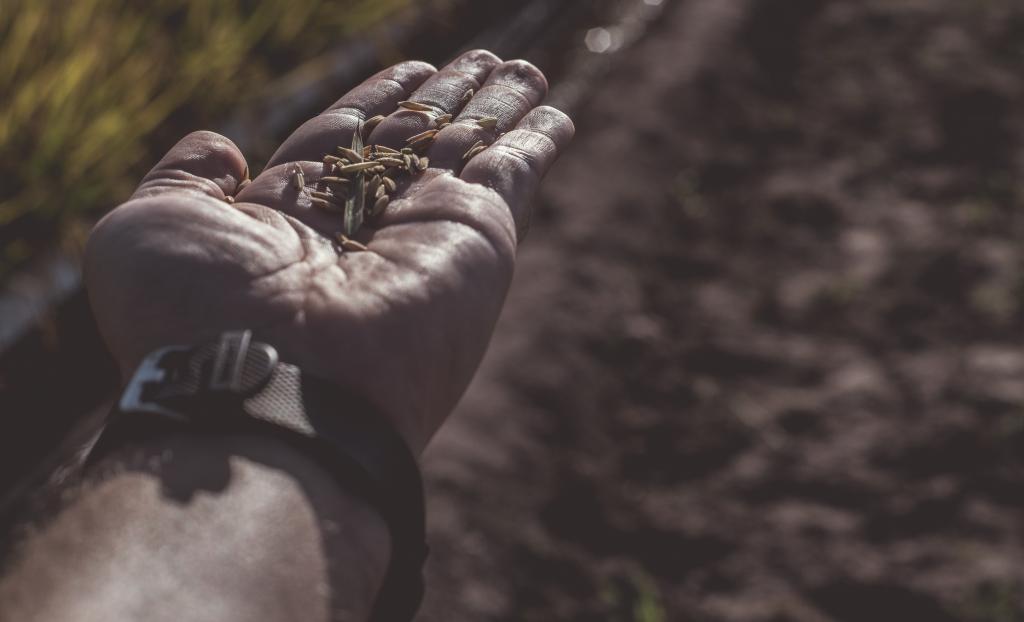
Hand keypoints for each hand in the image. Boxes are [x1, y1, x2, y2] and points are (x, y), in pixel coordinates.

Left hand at [84, 50, 573, 451]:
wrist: (272, 390)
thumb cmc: (197, 317)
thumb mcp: (151, 230)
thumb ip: (183, 178)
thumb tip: (224, 148)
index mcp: (294, 218)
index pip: (347, 137)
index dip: (381, 97)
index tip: (413, 68)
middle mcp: (366, 225)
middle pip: (417, 140)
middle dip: (449, 99)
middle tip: (486, 62)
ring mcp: (427, 231)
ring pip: (471, 148)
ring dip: (498, 108)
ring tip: (524, 70)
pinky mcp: (479, 236)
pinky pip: (515, 175)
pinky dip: (536, 144)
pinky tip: (553, 116)